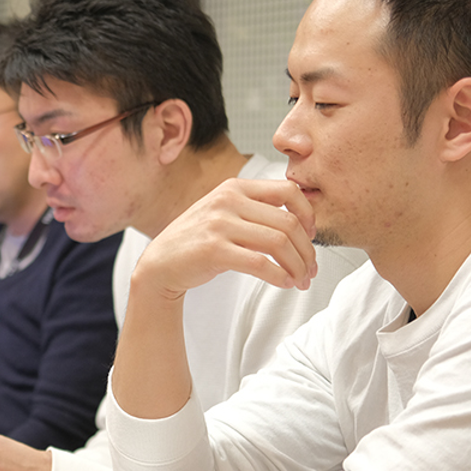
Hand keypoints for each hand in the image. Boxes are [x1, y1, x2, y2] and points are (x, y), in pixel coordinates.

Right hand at [112, 179, 318, 420]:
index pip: (289, 190)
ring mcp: (219, 224)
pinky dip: (279, 276)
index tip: (311, 236)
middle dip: (307, 251)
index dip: (309, 214)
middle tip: (310, 270)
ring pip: (279, 243)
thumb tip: (303, 224)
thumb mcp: (224, 214)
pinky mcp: (213, 250)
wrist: (160, 265)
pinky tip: (284, 284)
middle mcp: (227, 200)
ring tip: (300, 281)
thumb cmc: (198, 242)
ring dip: (297, 266)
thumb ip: (256, 210)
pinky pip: (260, 263)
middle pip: (288, 222)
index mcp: (234, 187)